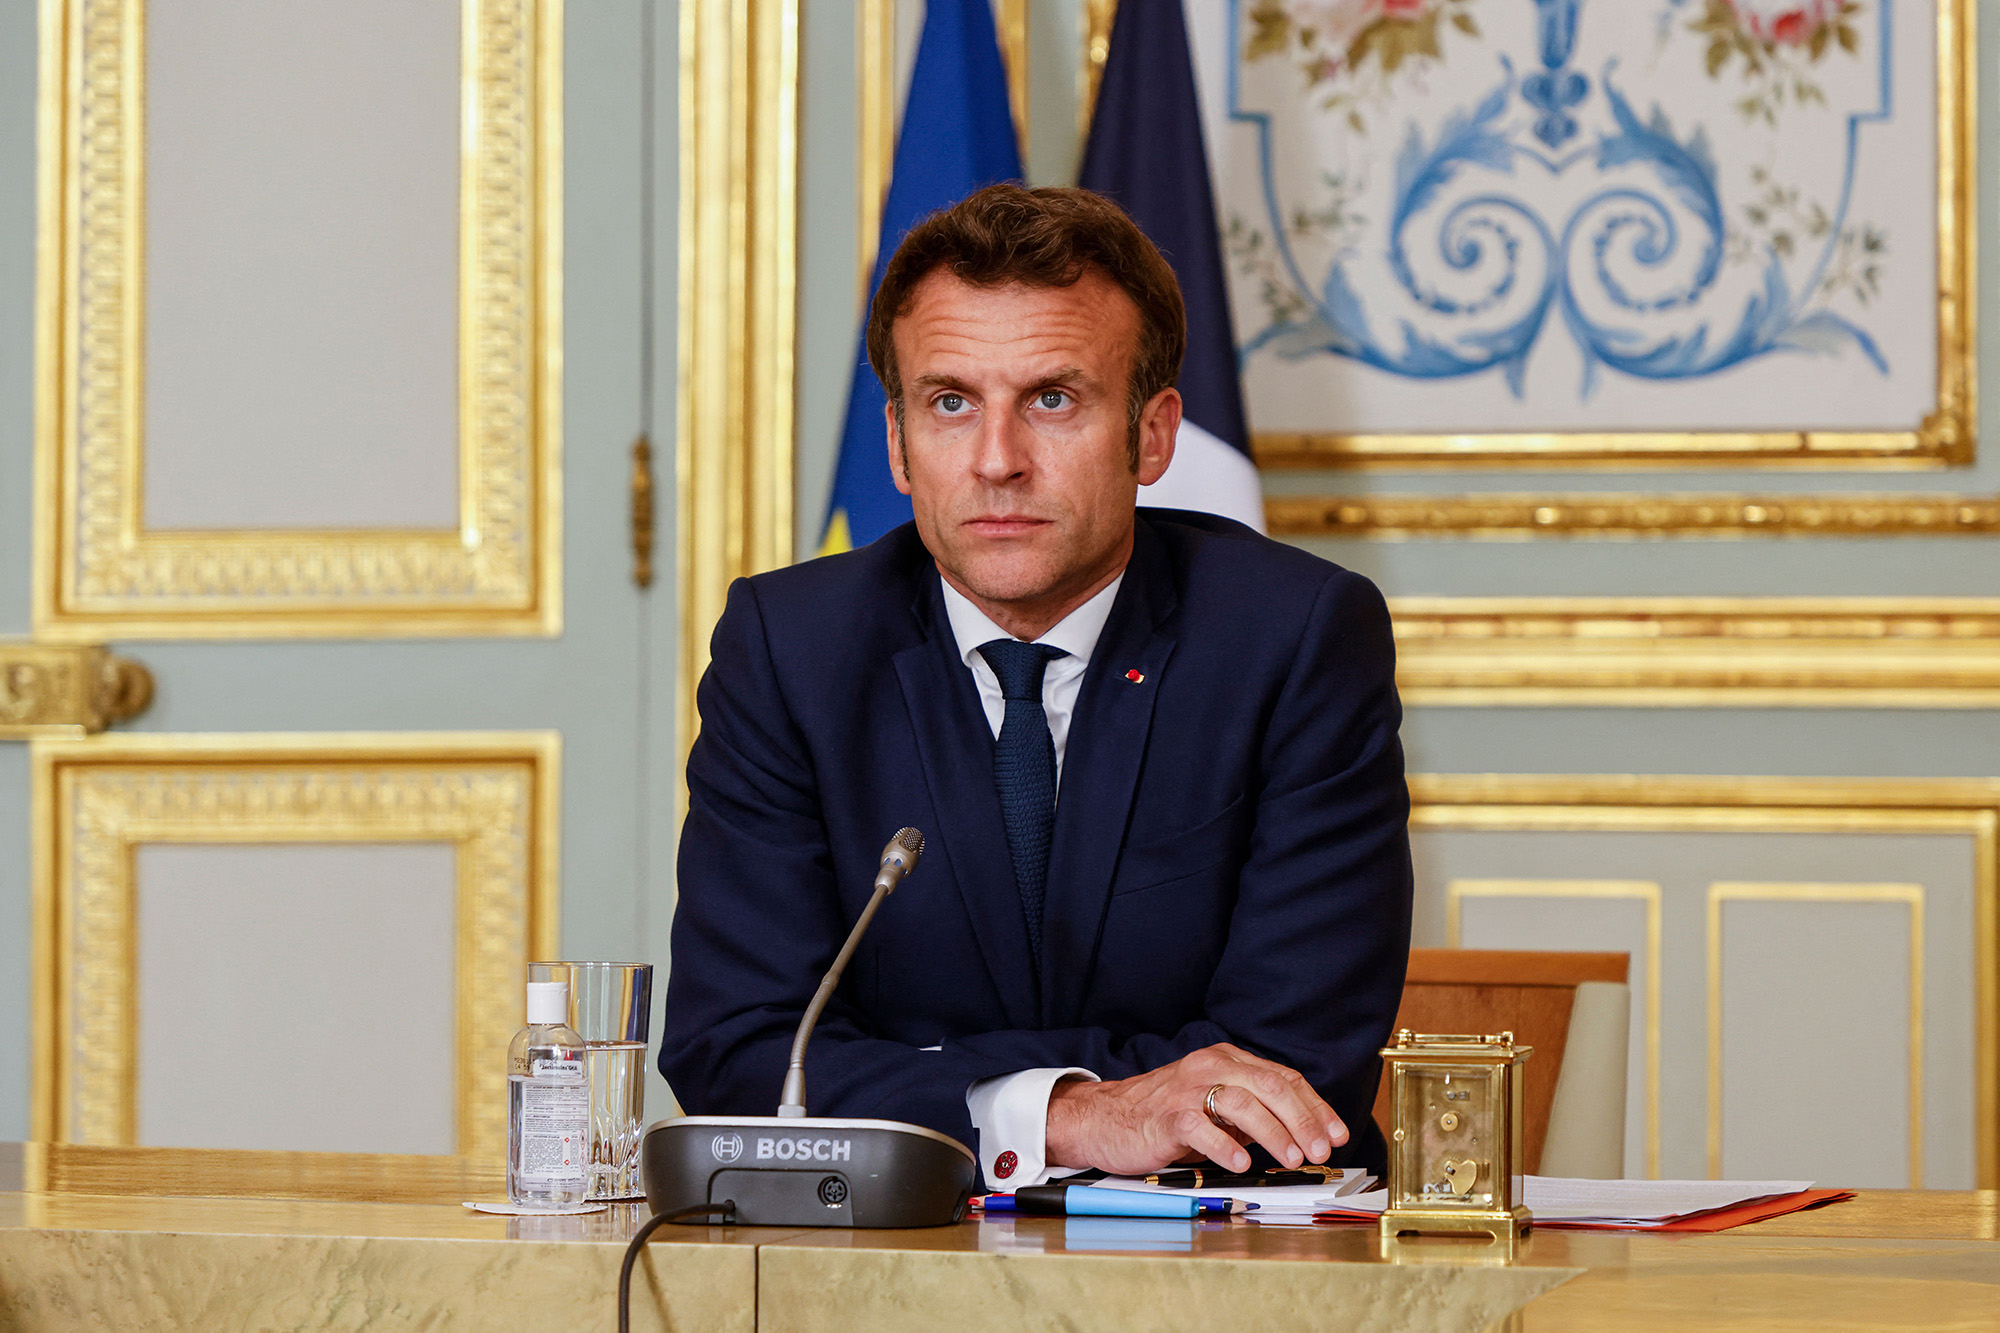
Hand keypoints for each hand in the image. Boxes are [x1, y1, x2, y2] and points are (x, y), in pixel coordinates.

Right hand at [1043, 1043, 1348, 1176]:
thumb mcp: (1213, 1105)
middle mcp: (1209, 1066)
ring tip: (1292, 1158)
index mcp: (1226, 1060)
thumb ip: (1251, 1112)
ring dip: (1273, 1132)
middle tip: (1322, 1149)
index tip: (1338, 1134)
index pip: (1283, 1077)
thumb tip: (1299, 1135)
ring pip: (1241, 1102)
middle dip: (1303, 1119)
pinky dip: (1224, 1145)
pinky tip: (1239, 1164)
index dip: (1315, 1106)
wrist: (1103, 1118)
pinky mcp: (1165, 1116)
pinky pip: (1199, 1127)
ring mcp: (1186, 1089)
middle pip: (1269, 1086)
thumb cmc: (1163, 1115)